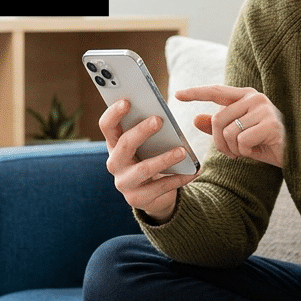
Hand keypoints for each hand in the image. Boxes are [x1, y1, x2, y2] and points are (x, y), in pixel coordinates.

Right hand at [99, 99, 196, 222]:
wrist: (154, 194)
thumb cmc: (151, 159)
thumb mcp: (147, 144)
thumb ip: (149, 129)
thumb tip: (162, 113)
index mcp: (114, 144)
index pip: (107, 126)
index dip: (114, 113)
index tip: (127, 101)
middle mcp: (115, 163)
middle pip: (124, 144)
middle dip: (141, 131)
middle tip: (159, 120)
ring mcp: (124, 183)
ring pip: (143, 169)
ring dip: (164, 159)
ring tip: (183, 151)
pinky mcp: (138, 199)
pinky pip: (161, 187)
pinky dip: (179, 178)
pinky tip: (194, 171)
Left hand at [175, 85, 285, 167]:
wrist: (297, 154)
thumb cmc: (267, 143)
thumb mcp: (240, 134)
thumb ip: (219, 126)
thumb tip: (196, 118)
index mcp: (246, 96)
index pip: (216, 91)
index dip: (196, 93)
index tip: (178, 95)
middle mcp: (254, 98)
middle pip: (217, 119)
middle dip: (219, 142)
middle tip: (230, 154)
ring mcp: (264, 109)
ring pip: (229, 133)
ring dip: (234, 150)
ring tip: (247, 152)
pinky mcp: (270, 124)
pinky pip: (242, 142)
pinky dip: (246, 153)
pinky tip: (259, 151)